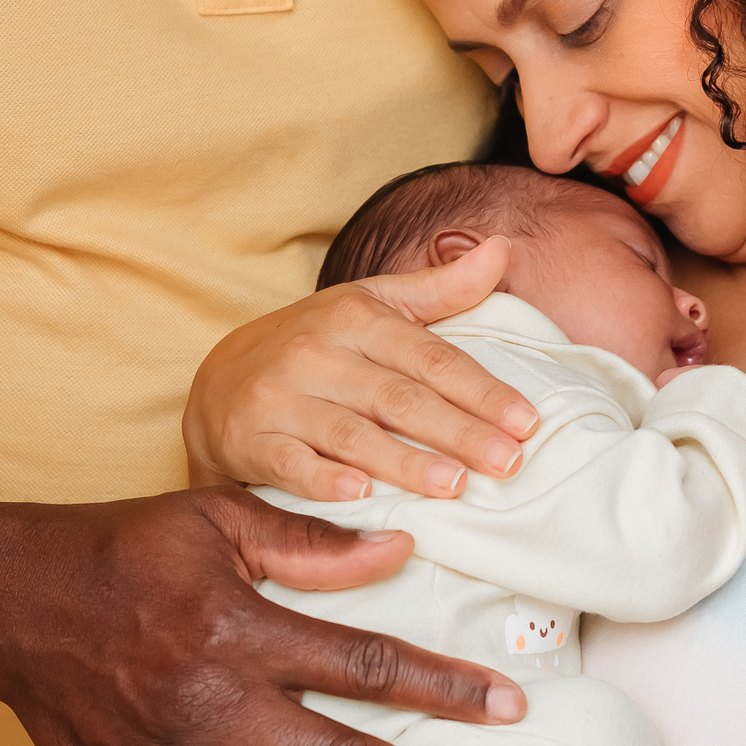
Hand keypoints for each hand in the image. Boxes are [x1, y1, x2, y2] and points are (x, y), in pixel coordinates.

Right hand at [184, 235, 539, 501]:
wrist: (218, 380)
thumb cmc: (316, 344)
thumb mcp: (371, 305)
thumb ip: (440, 288)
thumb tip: (503, 248)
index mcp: (355, 318)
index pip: (430, 356)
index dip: (480, 389)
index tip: (527, 421)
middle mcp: (318, 354)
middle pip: (399, 397)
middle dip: (458, 430)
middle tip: (508, 462)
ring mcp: (281, 398)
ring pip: (350, 434)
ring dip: (403, 462)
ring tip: (453, 486)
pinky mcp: (251, 439)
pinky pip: (290, 463)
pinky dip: (323, 480)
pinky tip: (361, 497)